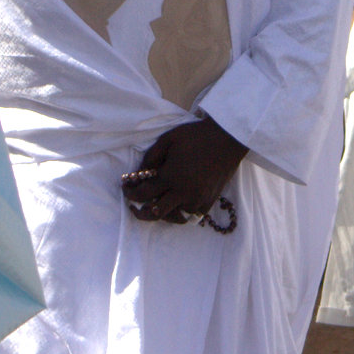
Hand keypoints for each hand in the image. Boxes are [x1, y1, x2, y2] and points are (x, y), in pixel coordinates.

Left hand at [122, 116, 247, 224]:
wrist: (227, 139)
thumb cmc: (196, 136)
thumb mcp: (168, 139)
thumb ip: (150, 157)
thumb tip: (139, 173)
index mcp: (171, 177)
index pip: (143, 194)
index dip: (130, 193)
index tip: (125, 188)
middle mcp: (183, 192)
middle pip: (155, 213)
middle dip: (140, 212)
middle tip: (134, 206)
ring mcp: (197, 199)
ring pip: (173, 217)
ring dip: (162, 213)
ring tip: (156, 204)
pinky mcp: (209, 202)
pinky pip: (190, 216)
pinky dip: (180, 212)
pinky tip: (176, 203)